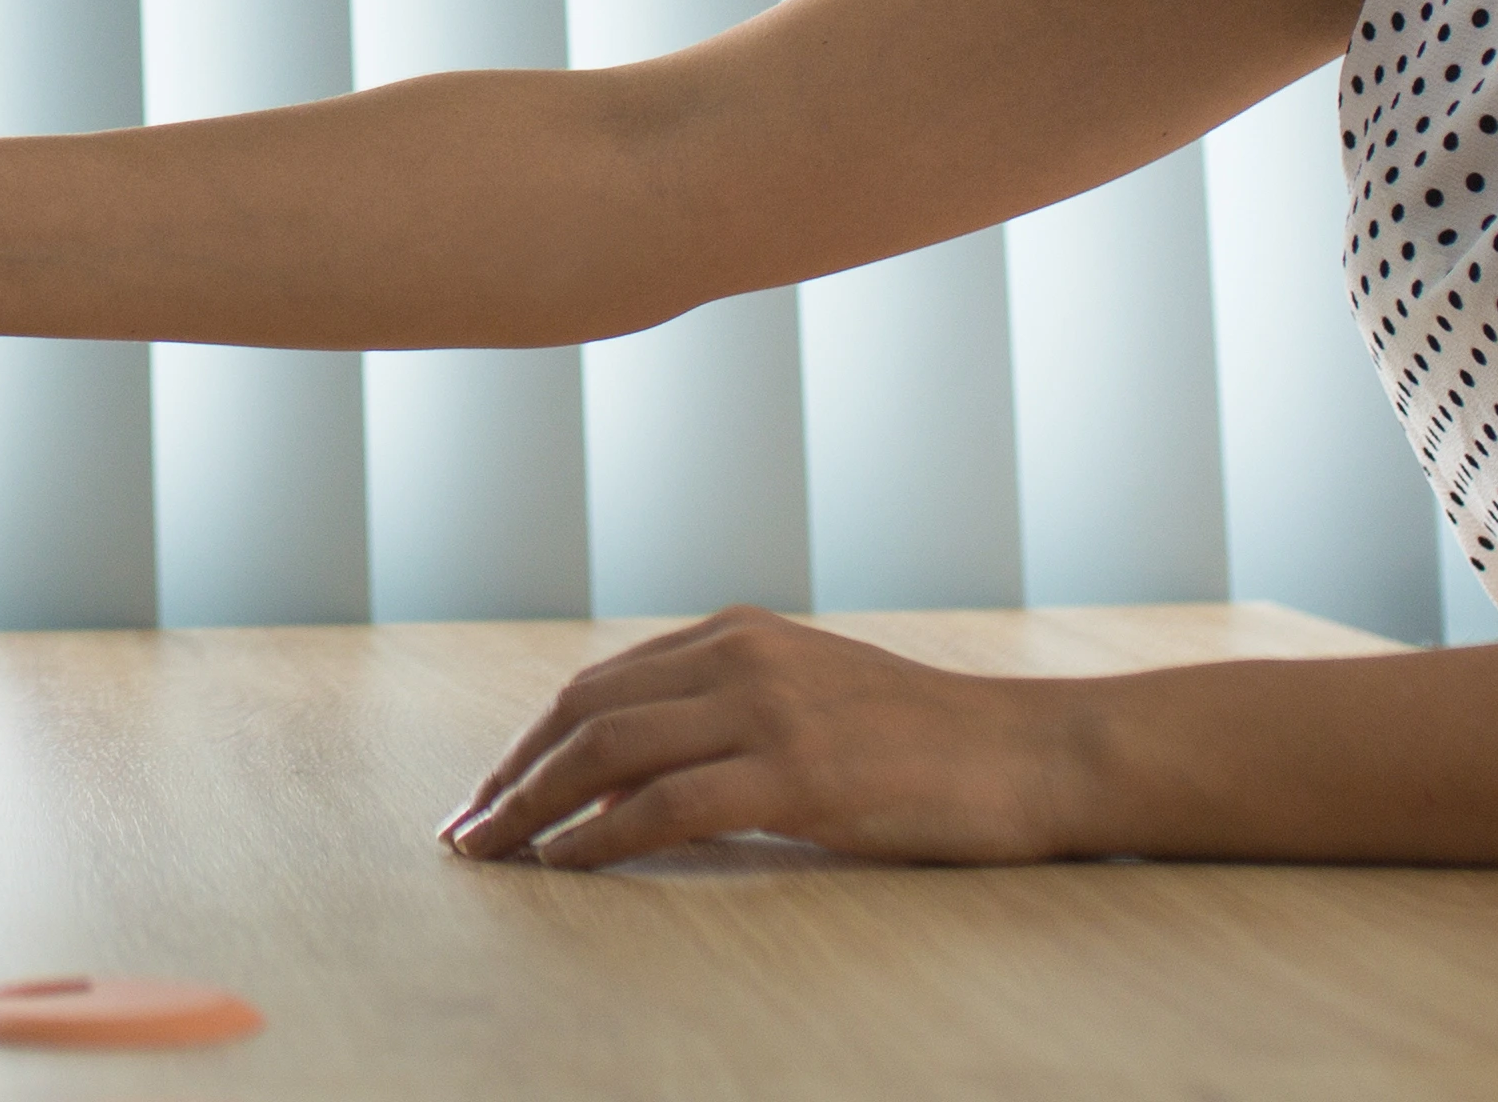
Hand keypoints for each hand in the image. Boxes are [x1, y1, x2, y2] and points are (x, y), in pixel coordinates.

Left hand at [434, 609, 1085, 869]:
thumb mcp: (810, 703)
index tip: (491, 792)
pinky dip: (600, 836)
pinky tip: (564, 864)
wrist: (1031, 755)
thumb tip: (622, 785)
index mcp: (739, 634)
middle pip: (585, 710)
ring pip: (608, 749)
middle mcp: (741, 656)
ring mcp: (769, 710)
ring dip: (534, 805)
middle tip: (466, 832)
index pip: (602, 684)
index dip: (534, 741)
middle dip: (512, 773)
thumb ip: (724, 722)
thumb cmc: (926, 746)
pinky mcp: (798, 773)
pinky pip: (667, 804)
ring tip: (491, 854)